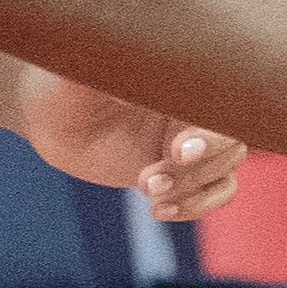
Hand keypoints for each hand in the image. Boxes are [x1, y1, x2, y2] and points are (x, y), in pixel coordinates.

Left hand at [13, 69, 246, 220]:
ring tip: (147, 191)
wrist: (54, 121)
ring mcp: (192, 141)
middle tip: (149, 180)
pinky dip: (194, 206)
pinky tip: (157, 209)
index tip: (177, 151)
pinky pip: (214, 193)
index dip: (210, 133)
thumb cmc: (64, 89)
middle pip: (232, 143)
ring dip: (193, 190)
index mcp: (180, 79)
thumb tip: (129, 90)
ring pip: (225, 171)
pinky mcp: (183, 171)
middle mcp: (194, 108)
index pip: (220, 105)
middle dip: (199, 168)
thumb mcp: (76, 80)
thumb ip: (103, 78)